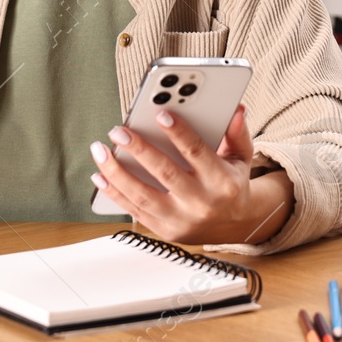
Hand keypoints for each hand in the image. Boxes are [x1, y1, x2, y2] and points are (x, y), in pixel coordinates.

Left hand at [89, 104, 292, 244]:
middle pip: (165, 172)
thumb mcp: (241, 157)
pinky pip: (135, 211)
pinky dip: (114, 193)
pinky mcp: (166, 231)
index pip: (197, 152)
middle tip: (118, 131)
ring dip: (117, 172)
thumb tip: (236, 110)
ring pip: (143, 195)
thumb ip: (236, 133)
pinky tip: (100, 176)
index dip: (179, 132)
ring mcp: (182, 220)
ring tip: (100, 151)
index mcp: (222, 181)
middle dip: (139, 149)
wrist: (235, 226)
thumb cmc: (232, 184)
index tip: (160, 114)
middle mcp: (201, 203)